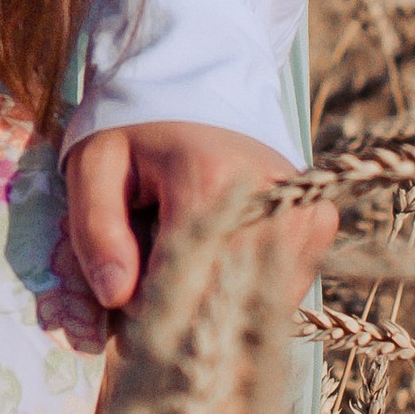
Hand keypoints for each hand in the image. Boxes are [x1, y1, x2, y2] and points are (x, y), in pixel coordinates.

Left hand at [65, 116, 333, 315]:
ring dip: (214, 311)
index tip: (123, 316)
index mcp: (209, 181)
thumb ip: (96, 231)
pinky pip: (279, 292)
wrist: (200, 92)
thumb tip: (117, 297)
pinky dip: (244, 296)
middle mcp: (270, 200)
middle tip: (148, 310)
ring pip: (254, 306)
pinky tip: (219, 265)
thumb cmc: (138, 137)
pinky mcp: (320, 223)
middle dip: (180, 321)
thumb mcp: (94, 168)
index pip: (180, 286)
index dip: (145, 311)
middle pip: (223, 303)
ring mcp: (304, 213)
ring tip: (184, 271)